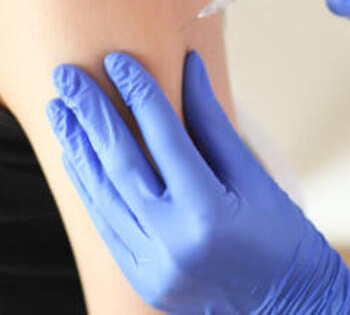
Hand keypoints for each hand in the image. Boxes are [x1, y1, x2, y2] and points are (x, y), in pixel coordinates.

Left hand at [47, 51, 349, 313]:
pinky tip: (75, 154)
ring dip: (78, 148)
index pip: (164, 137)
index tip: (116, 60)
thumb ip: (212, 122)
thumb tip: (188, 66)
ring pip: (103, 196)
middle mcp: (173, 242)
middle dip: (90, 114)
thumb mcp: (254, 175)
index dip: (139, 93)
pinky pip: (105, 225)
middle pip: (121, 164)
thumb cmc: (282, 235)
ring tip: (59, 108)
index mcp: (208, 213)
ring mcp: (153, 267)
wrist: (291, 307)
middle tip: (65, 75)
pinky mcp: (143, 280)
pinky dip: (88, 186)